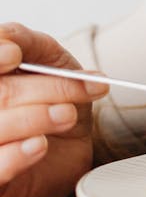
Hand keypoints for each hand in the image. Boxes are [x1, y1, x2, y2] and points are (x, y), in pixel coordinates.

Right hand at [0, 23, 107, 196]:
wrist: (69, 145)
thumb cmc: (53, 97)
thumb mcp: (48, 58)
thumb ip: (27, 42)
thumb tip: (11, 43)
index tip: (15, 55)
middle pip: (2, 94)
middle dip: (46, 89)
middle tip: (85, 89)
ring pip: (0, 126)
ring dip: (38, 118)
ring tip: (68, 115)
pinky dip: (19, 154)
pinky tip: (40, 145)